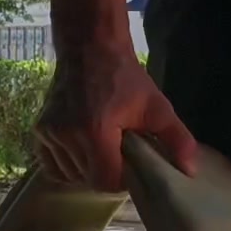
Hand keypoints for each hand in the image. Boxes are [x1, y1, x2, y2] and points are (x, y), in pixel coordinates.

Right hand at [33, 48, 197, 192]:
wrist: (90, 48)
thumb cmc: (125, 78)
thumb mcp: (157, 107)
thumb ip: (176, 140)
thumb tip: (190, 170)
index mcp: (95, 132)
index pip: (106, 182)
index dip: (122, 180)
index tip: (131, 163)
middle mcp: (67, 136)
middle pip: (88, 179)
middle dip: (106, 172)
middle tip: (119, 153)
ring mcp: (50, 133)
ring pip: (70, 174)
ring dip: (87, 169)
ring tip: (101, 147)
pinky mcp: (39, 130)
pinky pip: (51, 165)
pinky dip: (67, 165)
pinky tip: (82, 150)